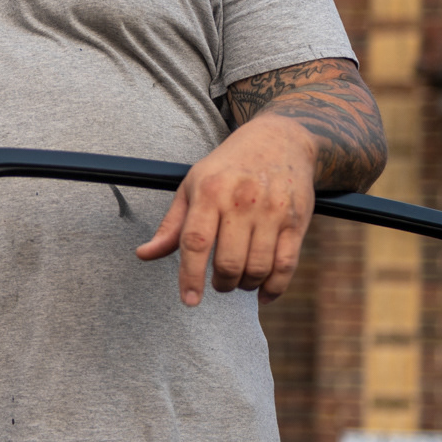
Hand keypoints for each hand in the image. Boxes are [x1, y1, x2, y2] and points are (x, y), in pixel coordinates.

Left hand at [135, 116, 318, 305]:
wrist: (280, 141)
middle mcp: (242, 201)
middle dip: (221, 283)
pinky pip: (287, 265)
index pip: (196, 242)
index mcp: (210, 191)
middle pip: (229, 261)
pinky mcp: (298, 220)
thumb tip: (144, 255)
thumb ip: (171, 225)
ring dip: (245, 285)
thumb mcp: (192, 186)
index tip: (189, 301)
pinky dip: (274, 288)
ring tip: (238, 281)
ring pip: (258, 268)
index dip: (190, 276)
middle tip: (219, 283)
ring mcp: (273, 211)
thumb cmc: (228, 168)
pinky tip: (262, 293)